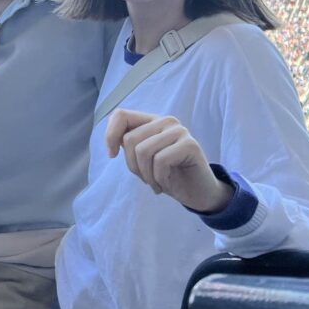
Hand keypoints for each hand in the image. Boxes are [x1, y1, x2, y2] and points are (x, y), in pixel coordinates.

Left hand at [106, 109, 233, 212]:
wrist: (197, 193)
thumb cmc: (168, 175)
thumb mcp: (142, 159)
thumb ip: (129, 144)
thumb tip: (111, 139)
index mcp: (152, 121)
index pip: (121, 115)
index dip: (110, 135)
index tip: (113, 155)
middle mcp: (166, 121)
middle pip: (130, 139)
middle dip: (133, 166)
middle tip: (147, 178)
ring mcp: (179, 131)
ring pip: (143, 151)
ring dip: (147, 175)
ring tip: (157, 182)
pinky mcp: (190, 144)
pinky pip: (161, 161)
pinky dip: (160, 179)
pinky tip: (168, 184)